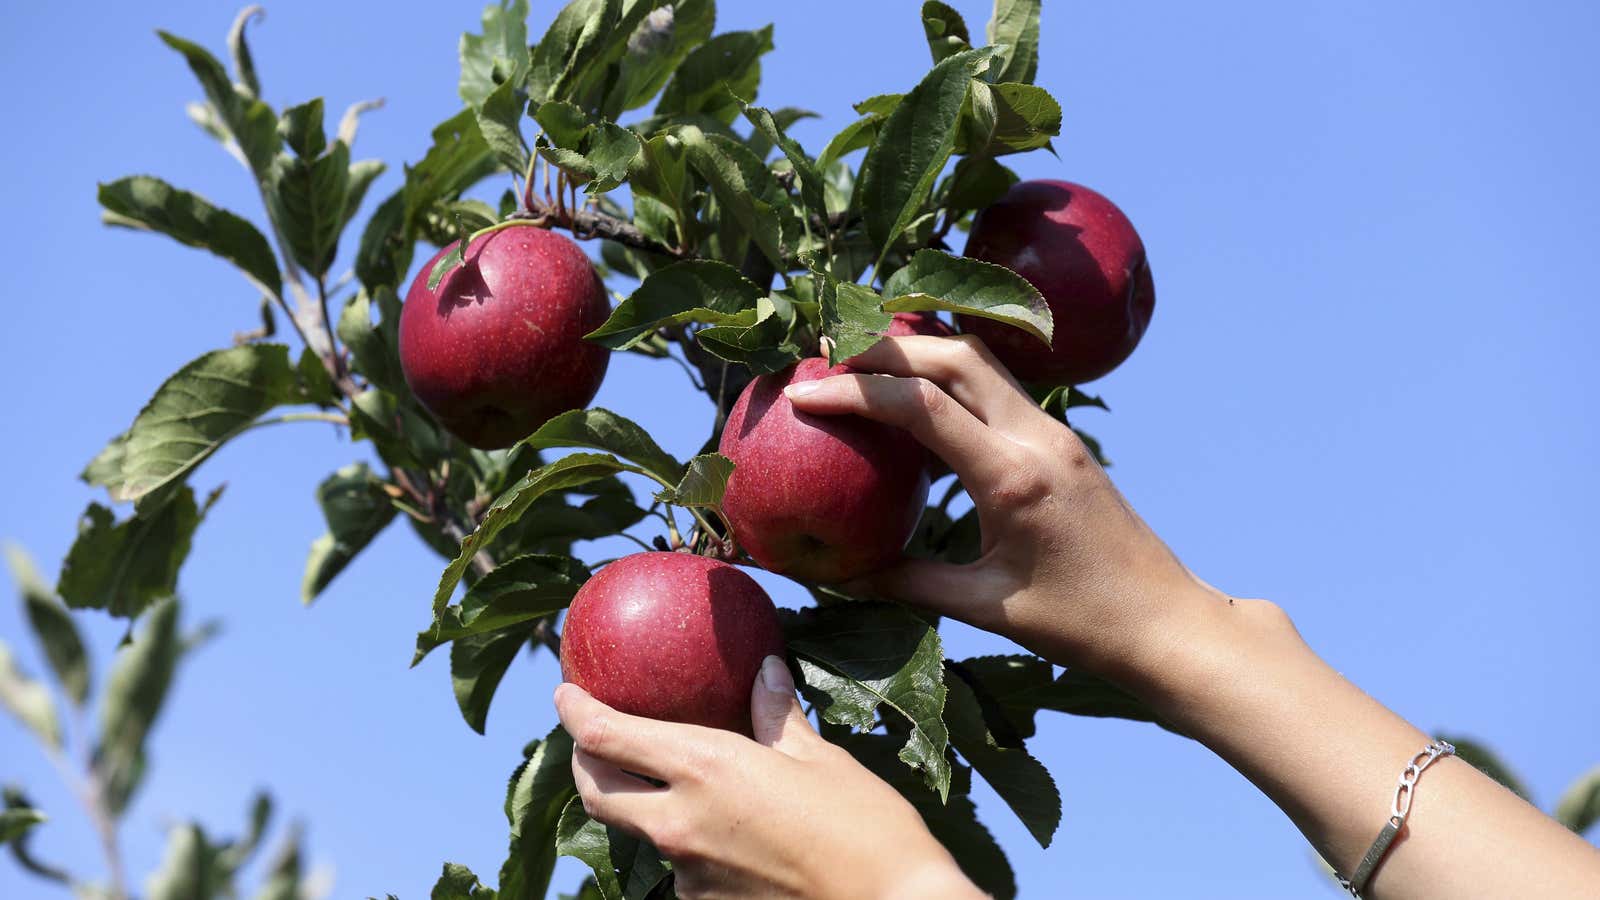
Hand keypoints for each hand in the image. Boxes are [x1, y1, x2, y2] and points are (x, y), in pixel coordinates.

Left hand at [554, 656, 982, 899]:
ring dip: (644, 805)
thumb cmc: (865, 828)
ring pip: (641, 833)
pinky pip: (682, 867)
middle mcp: (681, 824)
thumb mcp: (821, 759)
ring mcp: (690, 875)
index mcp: (705, 770)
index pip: (607, 737)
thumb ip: (778, 715)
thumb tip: (764, 669)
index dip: (575, 712)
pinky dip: (688, 841)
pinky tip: (727, 831)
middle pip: (598, 792)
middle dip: (585, 761)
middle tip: (591, 738)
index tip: (564, 691)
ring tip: (677, 783)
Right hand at [784, 335, 1222, 683]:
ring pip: (981, 361)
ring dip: (920, 353)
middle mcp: (1037, 439)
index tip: (802, 394)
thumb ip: (906, 583)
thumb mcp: (983, 608)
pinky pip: (997, 389)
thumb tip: (836, 575)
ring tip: (862, 365)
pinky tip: (915, 401)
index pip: (924, 406)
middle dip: (885, 348)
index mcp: (1014, 478)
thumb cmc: (1079, 625)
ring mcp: (1055, 433)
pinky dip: (949, 379)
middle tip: (825, 358)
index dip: (856, 391)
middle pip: (953, 355)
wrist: (1165, 621)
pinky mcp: (1062, 441)